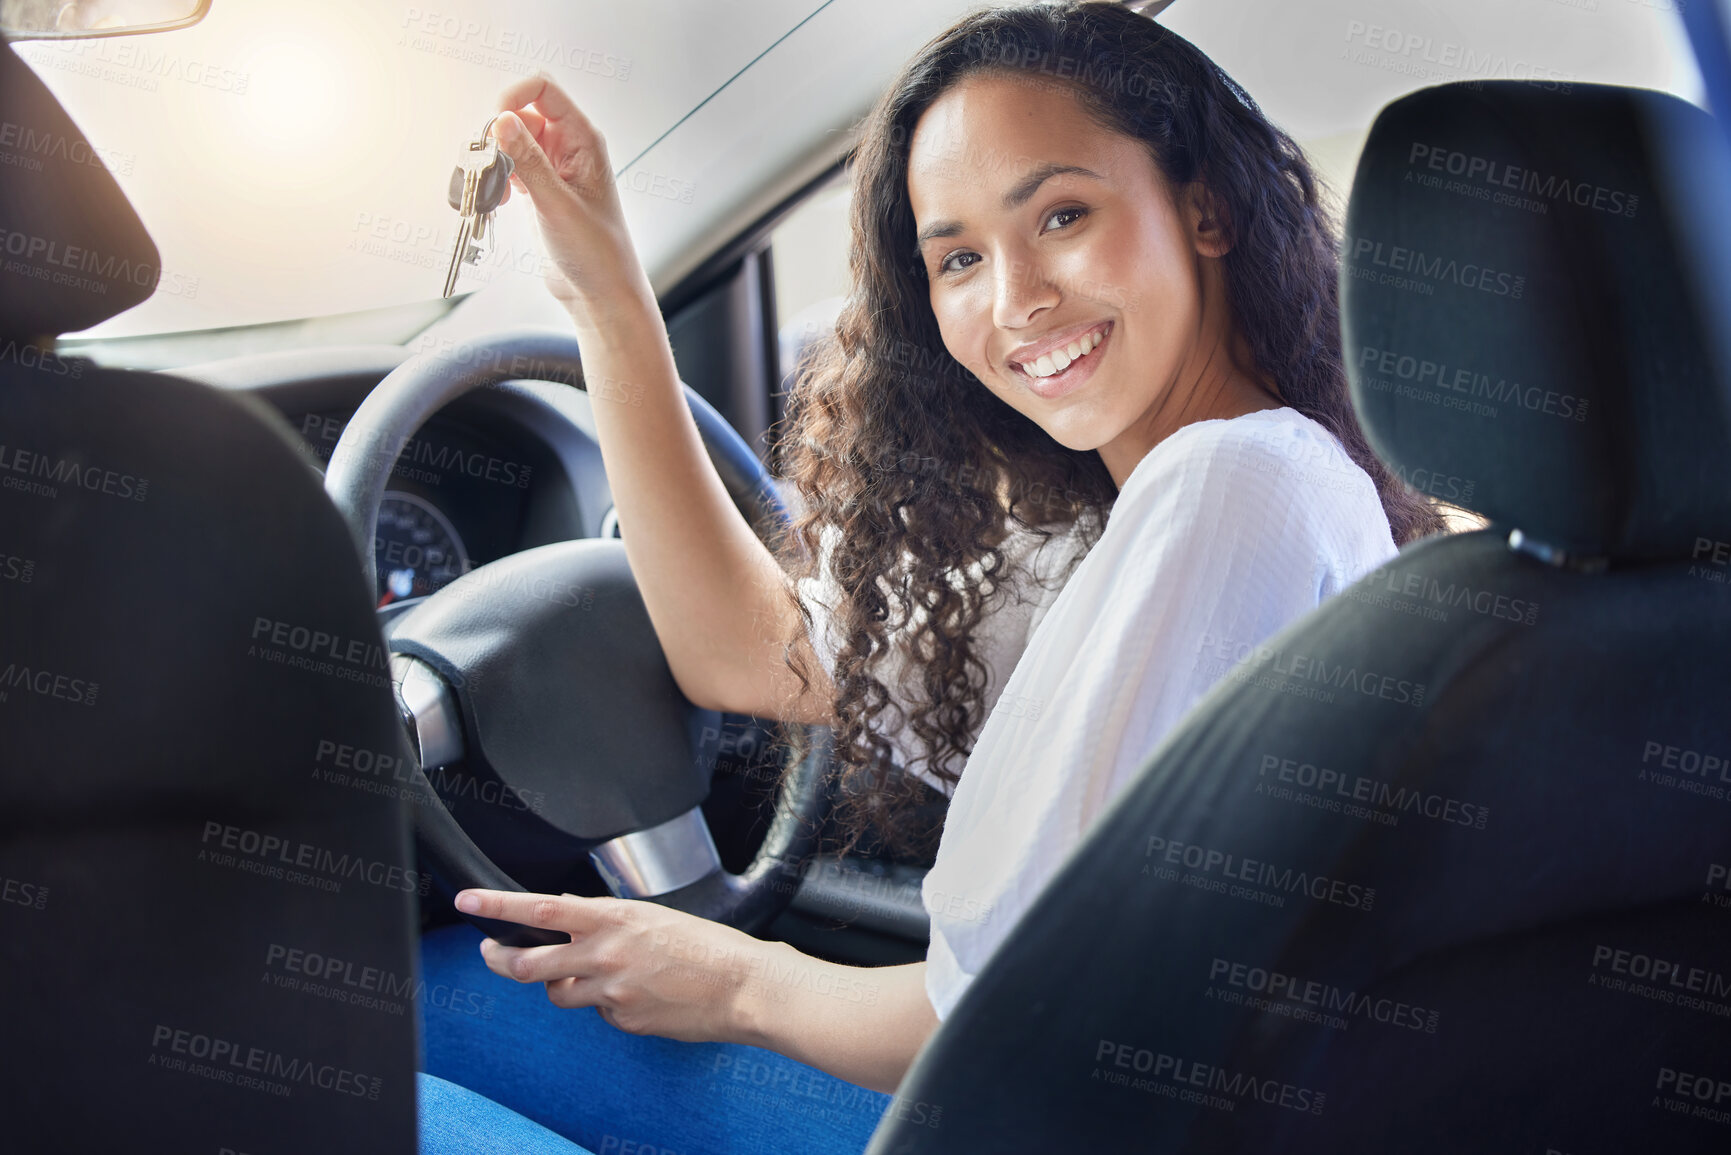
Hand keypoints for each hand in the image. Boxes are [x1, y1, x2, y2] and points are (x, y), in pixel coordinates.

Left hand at [455, 888, 780, 1043]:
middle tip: (494, 954)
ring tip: (595, 975)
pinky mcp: (621, 1020)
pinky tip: (637, 994)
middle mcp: (605, 954)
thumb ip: (603, 916)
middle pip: (528, 964)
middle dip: (502, 960)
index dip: (497, 907)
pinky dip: (606, 1004)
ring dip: (562, 985)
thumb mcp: (649, 916)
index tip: (468, 901)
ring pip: (558, 993)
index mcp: (612, 919)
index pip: (540, 909)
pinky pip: (597, 1012)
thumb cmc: (705, 945)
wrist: (742, 986)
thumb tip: (566, 909)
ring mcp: (611, 992)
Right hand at [489, 74, 648, 319]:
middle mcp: (568, 148)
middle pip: (520, 114)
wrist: (601, 293)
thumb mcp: (557, 203)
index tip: (494, 124)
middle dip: (498, 135)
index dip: (514, 96)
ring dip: (494, 161)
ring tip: (495, 191)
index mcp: (583, 140)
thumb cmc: (596, 252)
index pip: (544, 90)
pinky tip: (499, 201)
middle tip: (490, 166)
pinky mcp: (539, 189)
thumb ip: (528, 160)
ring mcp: (552, 169)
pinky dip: (497, 179)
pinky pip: (509, 168)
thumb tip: (501, 119)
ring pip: (510, 143)